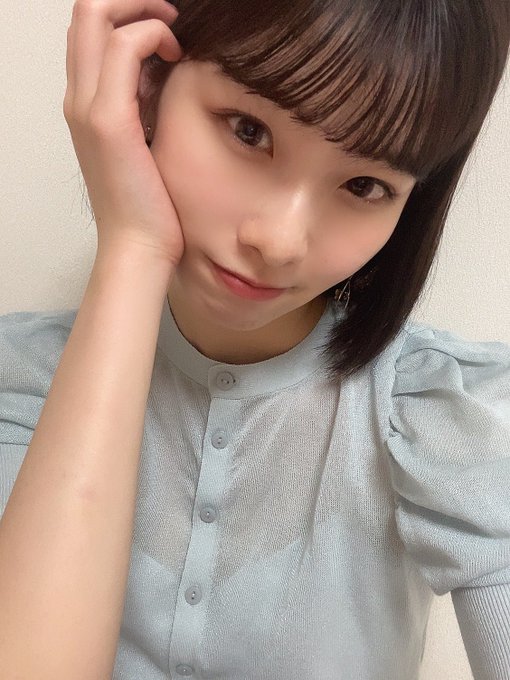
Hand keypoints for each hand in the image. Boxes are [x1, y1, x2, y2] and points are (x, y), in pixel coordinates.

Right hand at [64, 0, 184, 265]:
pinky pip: (126, 47)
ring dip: (144, 9)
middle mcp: (78, 99)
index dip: (125, 13)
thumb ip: (143, 108)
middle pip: (86, 11)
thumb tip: (162, 77)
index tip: (166, 32)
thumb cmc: (148, 206)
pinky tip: (177, 56)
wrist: (138, 247)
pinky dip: (153, 34)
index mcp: (85, 105)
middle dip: (132, 0)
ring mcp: (87, 106)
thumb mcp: (143, 146)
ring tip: (175, 37)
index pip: (89, 31)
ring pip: (97, 15)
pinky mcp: (109, 120)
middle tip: (170, 18)